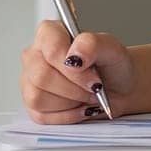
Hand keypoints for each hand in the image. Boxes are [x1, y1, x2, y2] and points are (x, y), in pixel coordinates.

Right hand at [19, 20, 136, 123]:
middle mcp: (35, 55)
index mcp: (50, 33)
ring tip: (87, 95)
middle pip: (41, 76)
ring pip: (38, 98)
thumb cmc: (112, 66)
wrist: (119, 88)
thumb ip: (92, 44)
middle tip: (95, 89)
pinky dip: (67, 115)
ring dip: (71, 102)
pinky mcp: (33, 105)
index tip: (94, 79)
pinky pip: (41, 116)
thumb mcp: (112, 49)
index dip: (73, 69)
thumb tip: (74, 55)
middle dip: (74, 89)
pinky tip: (80, 106)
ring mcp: (30, 81)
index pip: (51, 49)